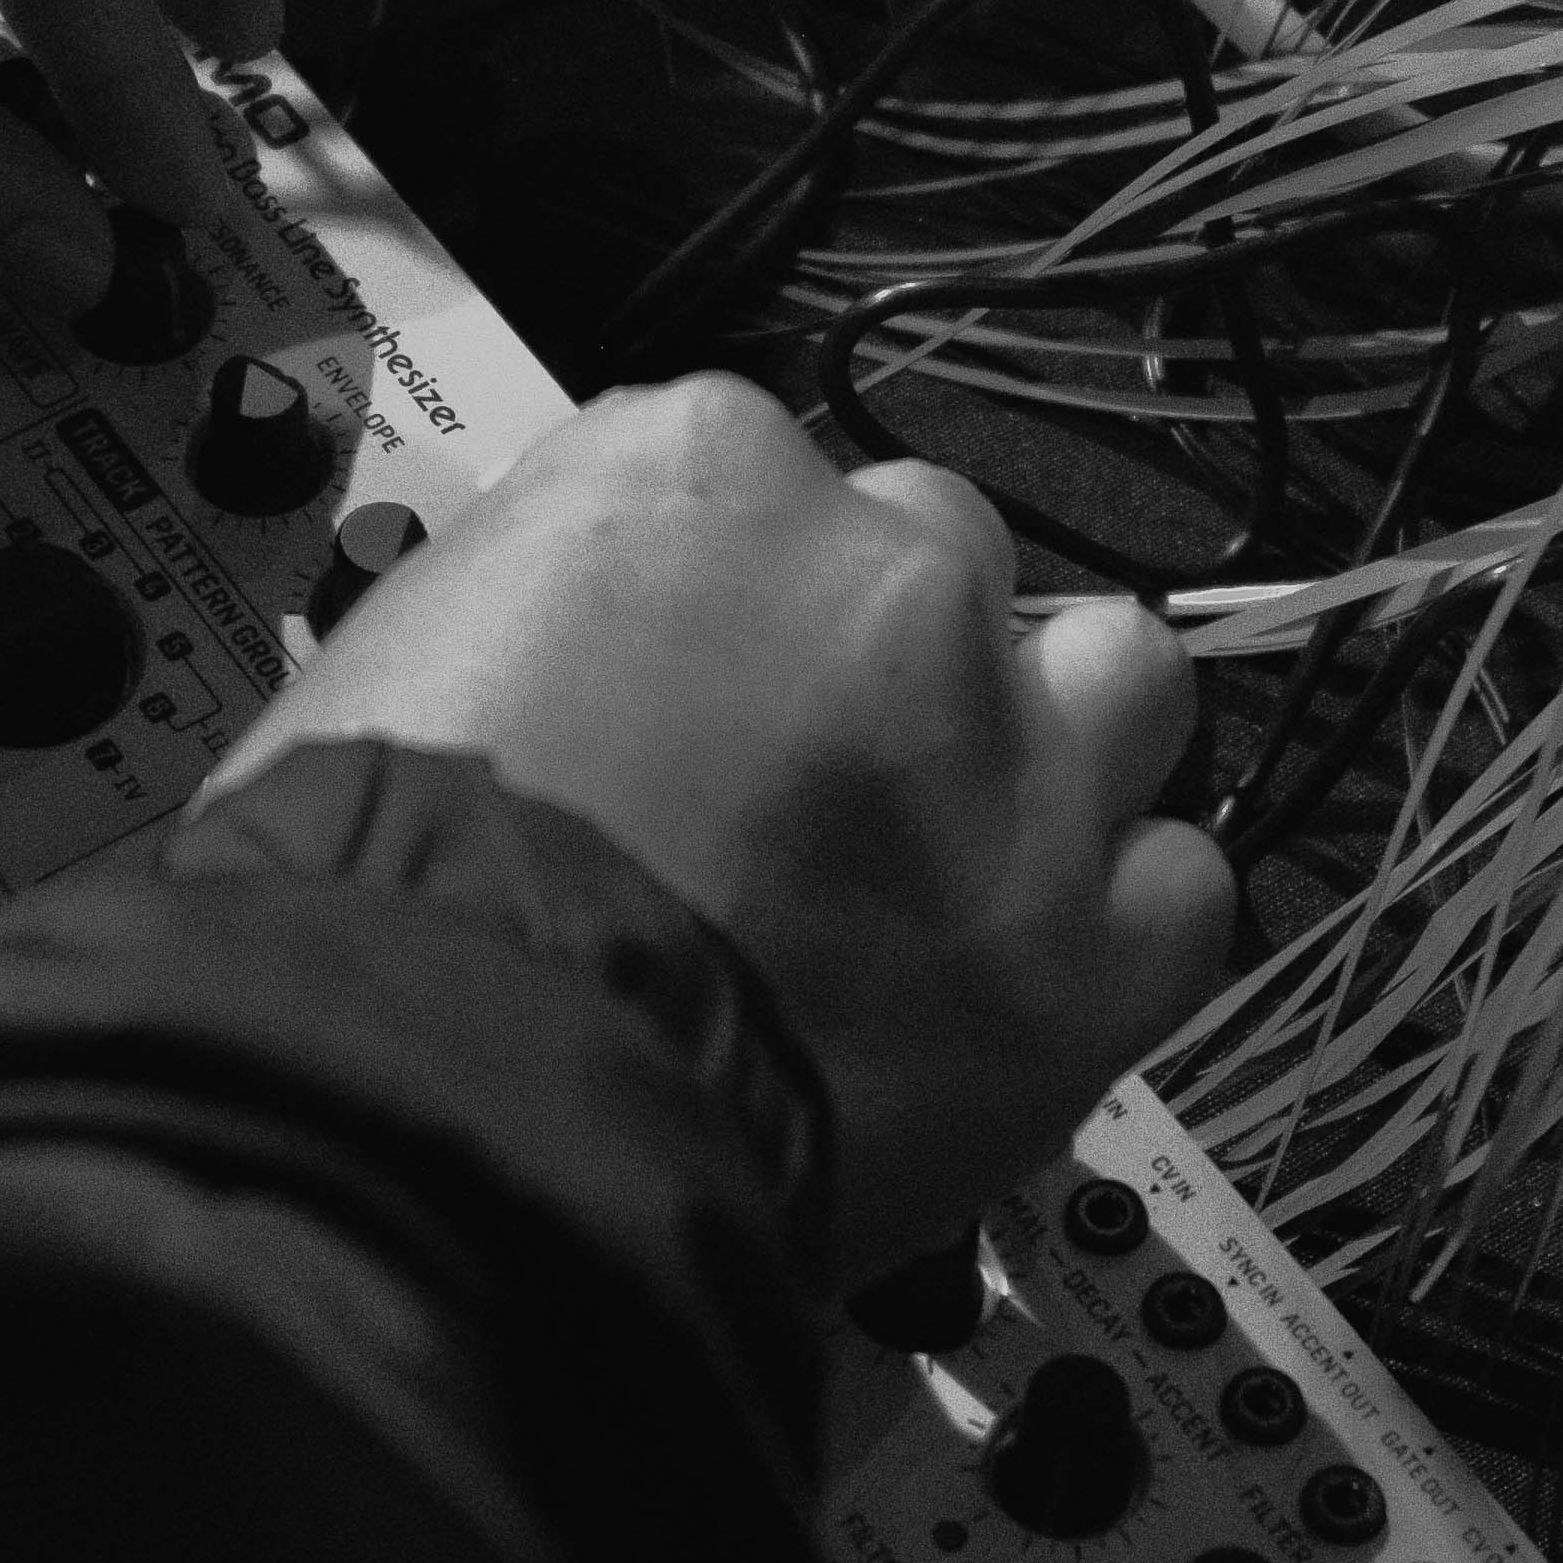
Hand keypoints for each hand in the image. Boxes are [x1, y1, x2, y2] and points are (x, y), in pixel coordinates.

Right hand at [205, 375, 1234, 1273]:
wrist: (449, 1093)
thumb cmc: (377, 901)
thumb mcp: (388, 661)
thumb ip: (529, 614)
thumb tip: (565, 663)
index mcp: (696, 474)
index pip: (748, 469)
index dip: (713, 592)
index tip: (683, 675)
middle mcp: (885, 580)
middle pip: (942, 554)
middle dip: (885, 652)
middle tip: (806, 779)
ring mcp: (1011, 758)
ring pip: (1120, 678)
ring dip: (1053, 743)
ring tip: (960, 848)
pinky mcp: (1089, 947)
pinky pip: (1184, 892)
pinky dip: (1118, 929)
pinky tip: (1026, 978)